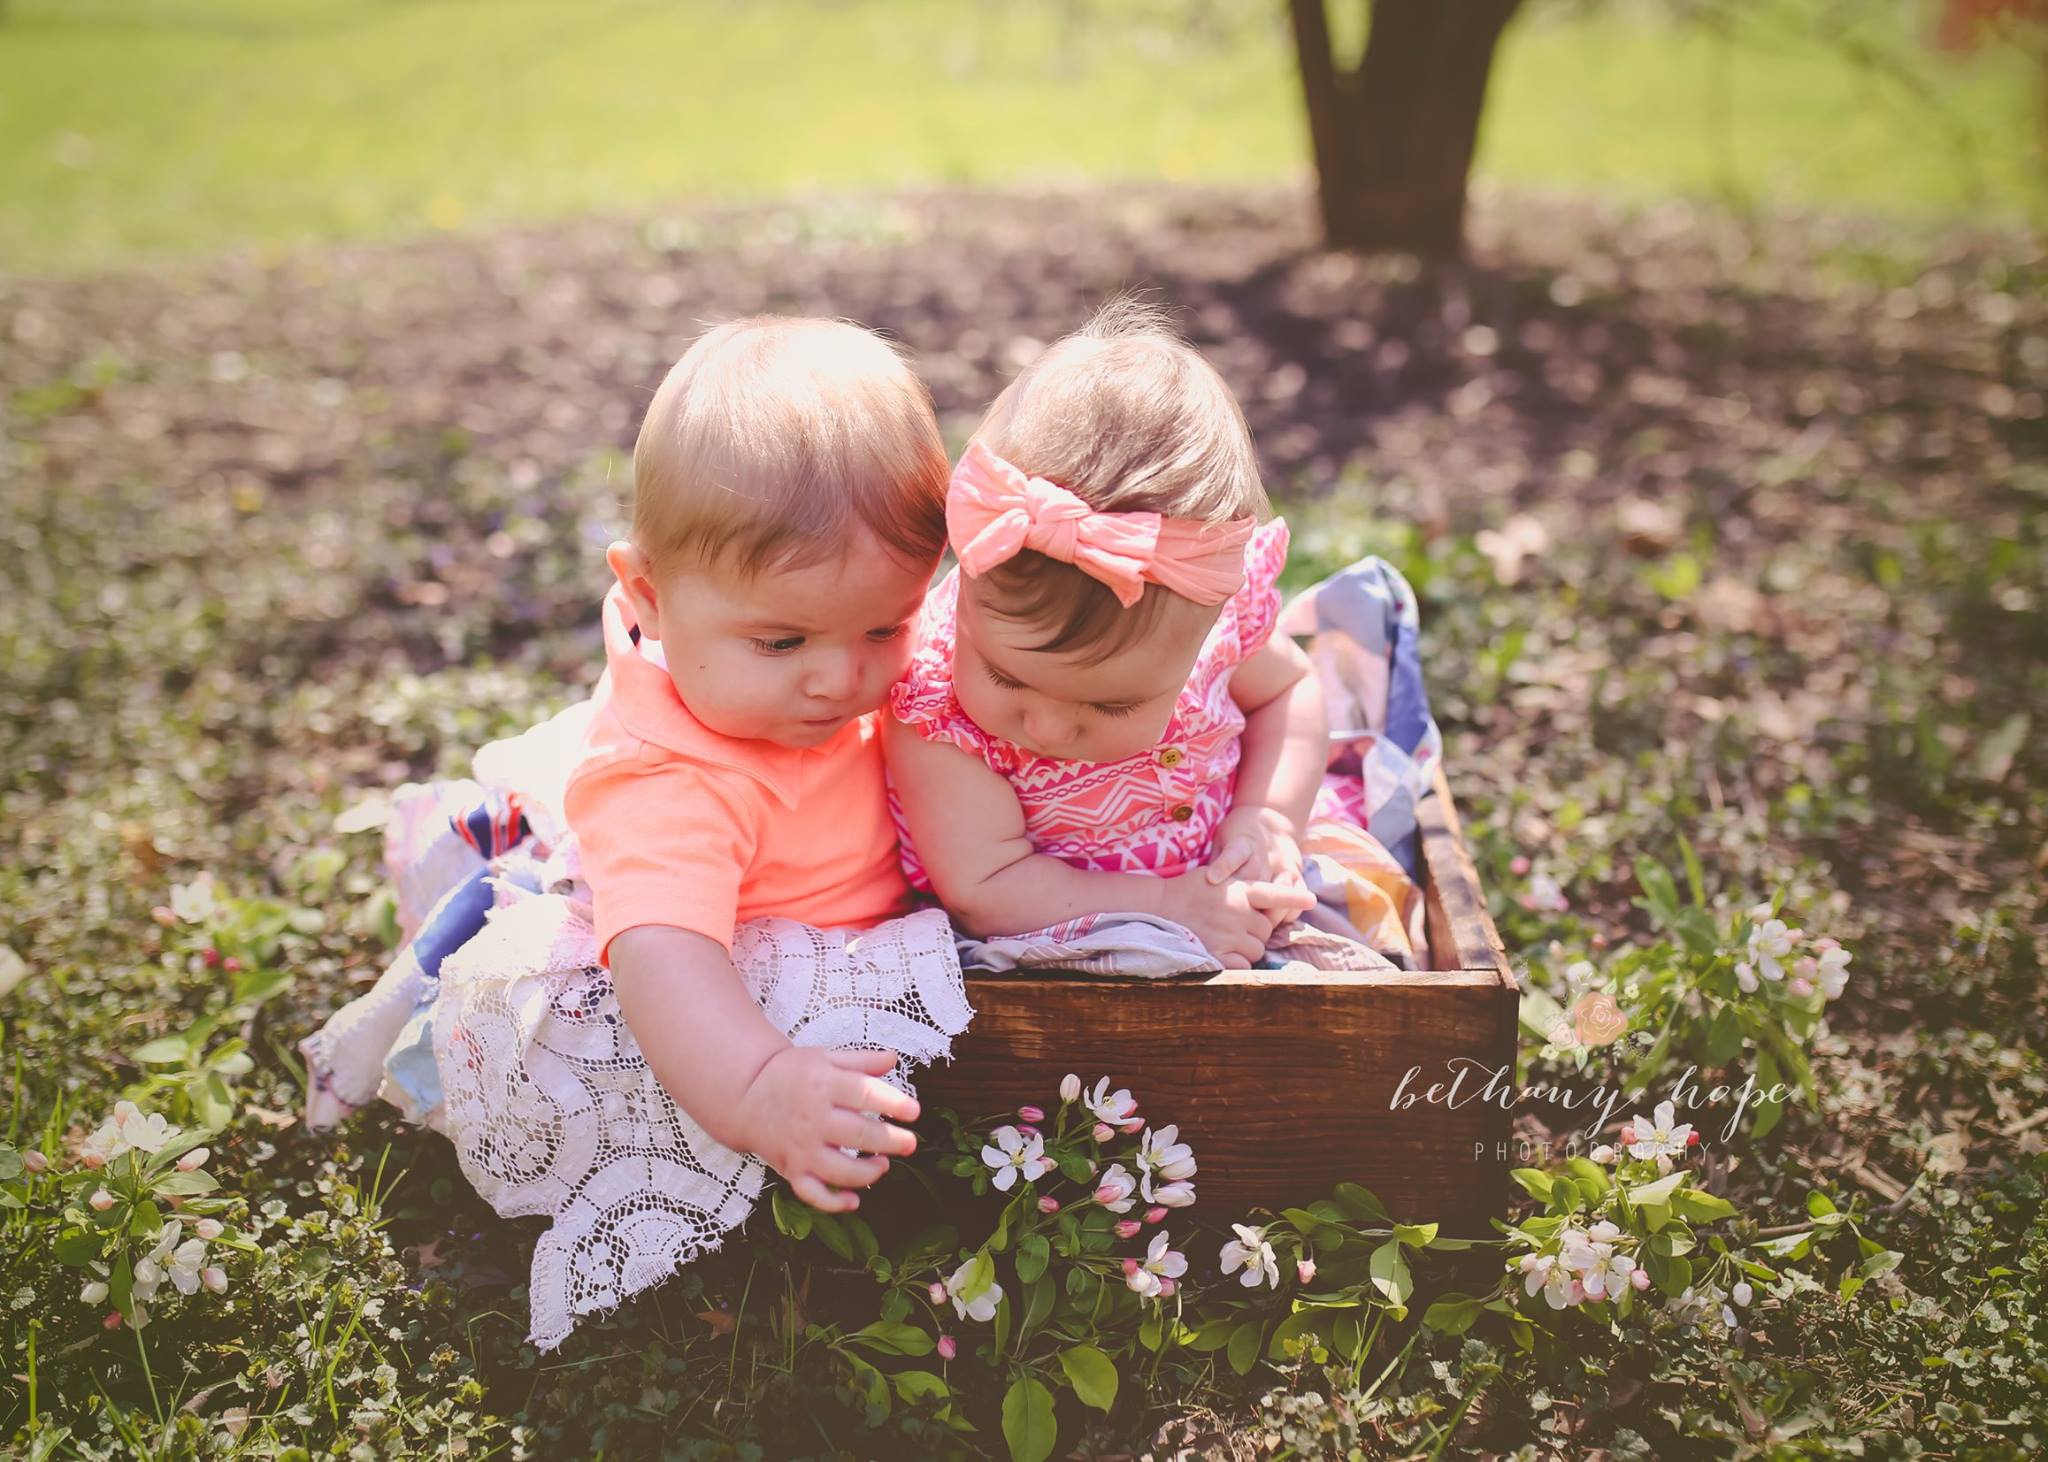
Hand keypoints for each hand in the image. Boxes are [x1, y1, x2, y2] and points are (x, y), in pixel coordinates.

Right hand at [728, 1046, 919, 1212]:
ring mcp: (801, 1147)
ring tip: (883, 1164)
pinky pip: (812, 1194)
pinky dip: (834, 1202)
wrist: (745, 1097)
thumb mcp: (824, 1057)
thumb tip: (893, 1059)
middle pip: (857, 1135)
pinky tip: (854, 1200)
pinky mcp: (791, 1169)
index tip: (914, 1111)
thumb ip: (860, 1060)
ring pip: (839, 1170)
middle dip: (889, 1141)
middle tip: (910, 1143)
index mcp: (822, 1084)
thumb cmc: (791, 1075)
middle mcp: (812, 1118)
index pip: (863, 1094)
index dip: (892, 1103)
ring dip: (868, 1173)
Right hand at [1160, 868, 1315, 968]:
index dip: (1294, 898)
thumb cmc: (1187, 890)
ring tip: (1227, 938)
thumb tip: (1264, 885)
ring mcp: (1228, 933)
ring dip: (1247, 947)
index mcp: (1239, 891)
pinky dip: (1238, 962)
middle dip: (1255, 931)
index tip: (1311, 900)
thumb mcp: (1216, 876)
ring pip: (1257, 949)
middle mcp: (1238, 911)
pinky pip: (1243, 964)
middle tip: (1234, 925)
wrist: (1157, 907)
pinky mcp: (1218, 953)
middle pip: (1266, 929)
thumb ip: (1242, 881)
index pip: (1273, 894)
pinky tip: (1224, 952)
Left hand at [1205, 806, 1309, 926]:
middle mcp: (1265, 854)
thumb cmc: (1237, 835)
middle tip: (1232, 925)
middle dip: (1247, 905)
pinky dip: (1289, 911)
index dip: (1223, 865)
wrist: (1272, 819)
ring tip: (1258, 930)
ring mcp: (1284, 864)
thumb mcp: (1222, 840)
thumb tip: (1199, 887)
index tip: (1212, 877)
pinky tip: (1277, 922)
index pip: (1234, 854)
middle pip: (1258, 880)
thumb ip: (1216, 863)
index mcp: (1242, 843)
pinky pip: (1297, 896)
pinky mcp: (1297, 872)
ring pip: (1282, 891)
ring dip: (1271, 912)